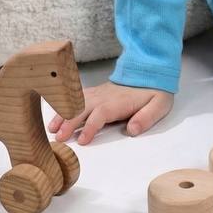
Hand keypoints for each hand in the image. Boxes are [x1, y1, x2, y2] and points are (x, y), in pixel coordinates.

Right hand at [47, 80, 173, 144]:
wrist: (149, 72)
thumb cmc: (154, 92)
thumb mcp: (159, 105)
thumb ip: (146, 117)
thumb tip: (132, 130)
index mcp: (119, 102)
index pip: (101, 114)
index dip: (91, 126)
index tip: (83, 140)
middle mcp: (105, 97)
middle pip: (84, 108)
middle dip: (70, 122)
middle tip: (59, 138)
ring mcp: (98, 93)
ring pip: (77, 102)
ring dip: (63, 114)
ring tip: (52, 129)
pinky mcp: (95, 93)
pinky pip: (78, 97)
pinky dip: (66, 104)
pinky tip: (56, 114)